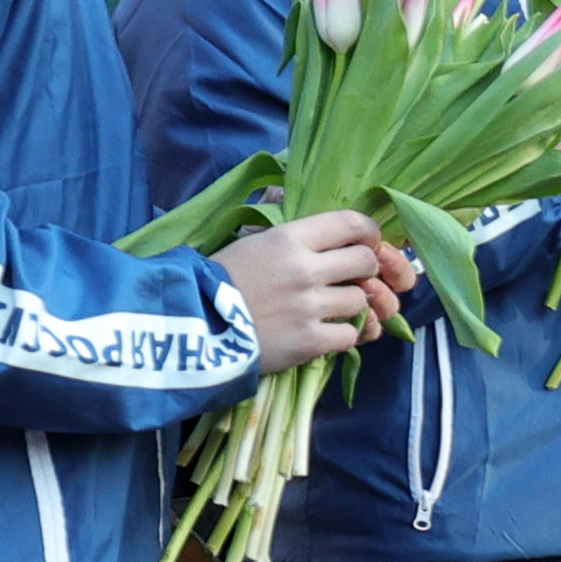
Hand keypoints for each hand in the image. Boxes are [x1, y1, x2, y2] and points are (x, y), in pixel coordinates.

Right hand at [221, 210, 408, 370]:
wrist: (191, 326)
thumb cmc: (216, 281)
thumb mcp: (250, 242)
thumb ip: (288, 235)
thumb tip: (310, 220)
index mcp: (288, 238)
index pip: (352, 223)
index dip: (369, 233)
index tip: (367, 242)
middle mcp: (304, 269)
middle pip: (367, 261)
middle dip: (366, 270)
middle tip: (353, 278)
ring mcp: (309, 306)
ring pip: (361, 300)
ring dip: (353, 305)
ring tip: (333, 309)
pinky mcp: (309, 341)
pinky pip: (350, 336)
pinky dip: (344, 336)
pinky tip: (328, 333)